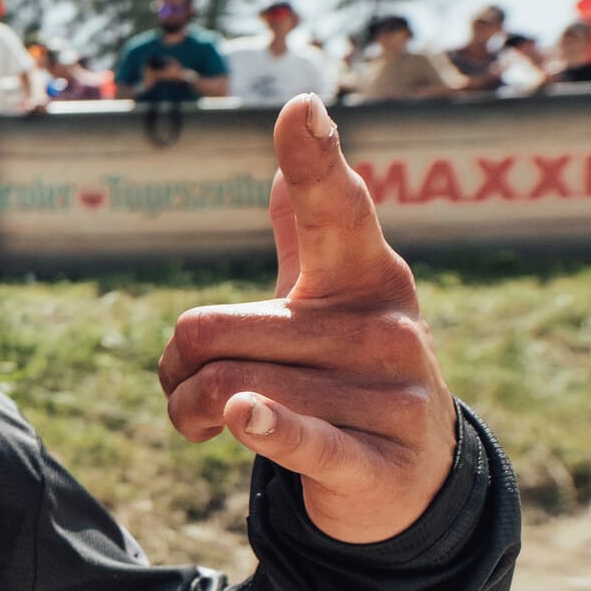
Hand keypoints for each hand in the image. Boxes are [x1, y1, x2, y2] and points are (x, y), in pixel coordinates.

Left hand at [156, 96, 457, 543]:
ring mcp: (388, 398)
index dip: (314, 162)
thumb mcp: (333, 294)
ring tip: (205, 421)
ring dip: (189, 413)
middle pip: (213, 332)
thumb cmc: (347, 370)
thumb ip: (310, 220)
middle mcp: (384, 329)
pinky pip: (303, 439)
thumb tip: (303, 118)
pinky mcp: (377, 464)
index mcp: (368, 275)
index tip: (300, 110)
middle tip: (184, 384)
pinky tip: (244, 416)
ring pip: (227, 390)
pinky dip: (267, 428)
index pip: (336, 210)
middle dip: (177, 365)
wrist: (413, 480)